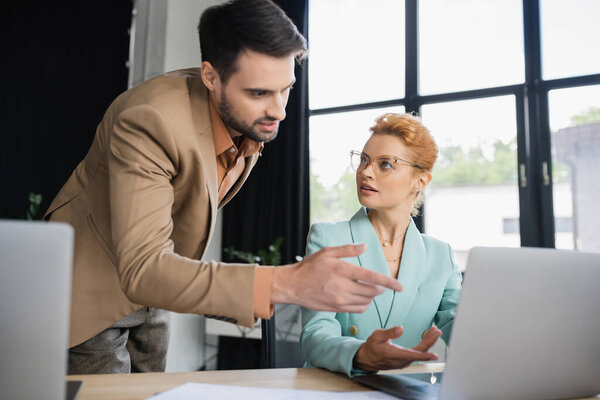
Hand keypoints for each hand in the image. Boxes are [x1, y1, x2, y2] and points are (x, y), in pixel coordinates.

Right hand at [271, 244, 402, 312]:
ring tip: (371, 290)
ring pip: (366, 302)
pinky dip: (364, 304)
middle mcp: (342, 287)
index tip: (400, 286)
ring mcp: (339, 300)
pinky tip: (362, 297)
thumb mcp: (327, 252)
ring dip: (373, 297)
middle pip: (372, 292)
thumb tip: (365, 247)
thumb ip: (348, 249)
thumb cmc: (310, 266)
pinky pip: (358, 309)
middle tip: (382, 285)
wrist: (292, 285)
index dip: (389, 282)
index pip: (372, 278)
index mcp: (342, 270)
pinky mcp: (336, 308)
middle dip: (382, 289)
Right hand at [353, 325, 441, 370]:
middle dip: (430, 341)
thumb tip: (401, 328)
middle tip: (437, 331)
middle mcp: (400, 360)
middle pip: (420, 352)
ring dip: (428, 342)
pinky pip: (417, 354)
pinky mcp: (404, 361)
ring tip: (434, 331)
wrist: (367, 359)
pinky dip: (424, 345)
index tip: (434, 355)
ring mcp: (403, 362)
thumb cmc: (372, 347)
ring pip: (419, 353)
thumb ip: (389, 332)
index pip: (412, 355)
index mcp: (394, 354)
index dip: (424, 355)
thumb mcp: (377, 336)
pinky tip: (426, 338)